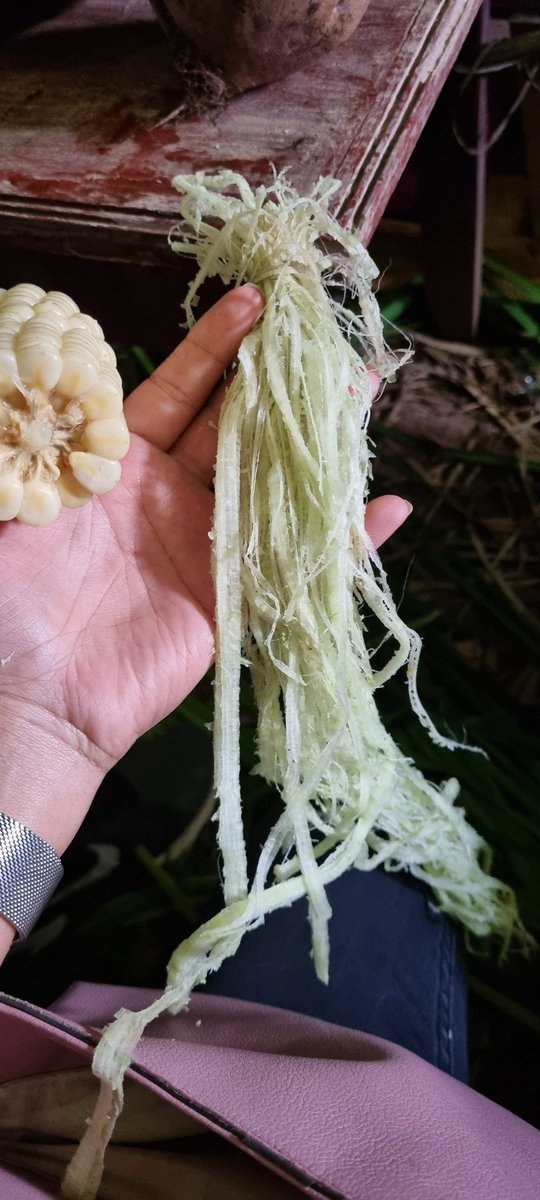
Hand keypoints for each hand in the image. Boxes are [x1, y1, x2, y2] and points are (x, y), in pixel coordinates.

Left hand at [0, 285, 409, 957]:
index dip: (215, 348)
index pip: (178, 392)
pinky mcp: (232, 602)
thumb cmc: (12, 595)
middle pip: (237, 428)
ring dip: (320, 441)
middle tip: (325, 336)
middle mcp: (169, 498)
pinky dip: (345, 542)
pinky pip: (297, 565)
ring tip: (365, 390)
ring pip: (274, 482)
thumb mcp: (17, 501)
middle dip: (279, 382)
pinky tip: (388, 507)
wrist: (31, 696)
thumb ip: (44, 443)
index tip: (255, 302)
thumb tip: (42, 367)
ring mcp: (205, 548)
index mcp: (118, 465)